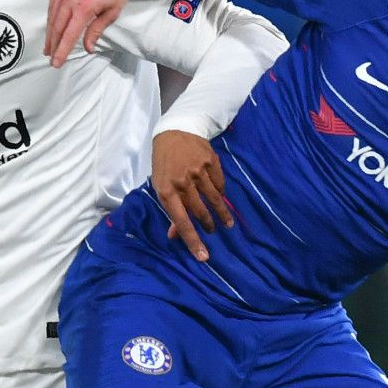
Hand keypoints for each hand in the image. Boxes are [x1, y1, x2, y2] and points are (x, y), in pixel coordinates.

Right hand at [45, 0, 141, 67]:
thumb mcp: (112, 13)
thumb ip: (96, 31)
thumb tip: (87, 48)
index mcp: (85, 6)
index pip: (68, 35)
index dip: (61, 51)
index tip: (56, 63)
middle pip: (57, 27)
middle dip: (53, 44)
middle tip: (50, 57)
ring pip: (52, 15)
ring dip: (50, 32)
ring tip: (49, 46)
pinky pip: (53, 2)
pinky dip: (51, 16)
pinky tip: (52, 26)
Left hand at [152, 129, 232, 261]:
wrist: (175, 131)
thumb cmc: (164, 163)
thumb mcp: (161, 185)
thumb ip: (170, 210)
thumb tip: (174, 236)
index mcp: (166, 191)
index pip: (181, 221)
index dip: (192, 240)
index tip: (203, 256)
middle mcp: (183, 182)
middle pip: (200, 211)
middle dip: (208, 225)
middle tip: (213, 231)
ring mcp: (198, 171)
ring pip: (214, 199)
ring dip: (221, 214)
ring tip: (227, 223)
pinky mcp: (211, 162)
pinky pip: (220, 184)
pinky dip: (221, 193)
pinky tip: (221, 197)